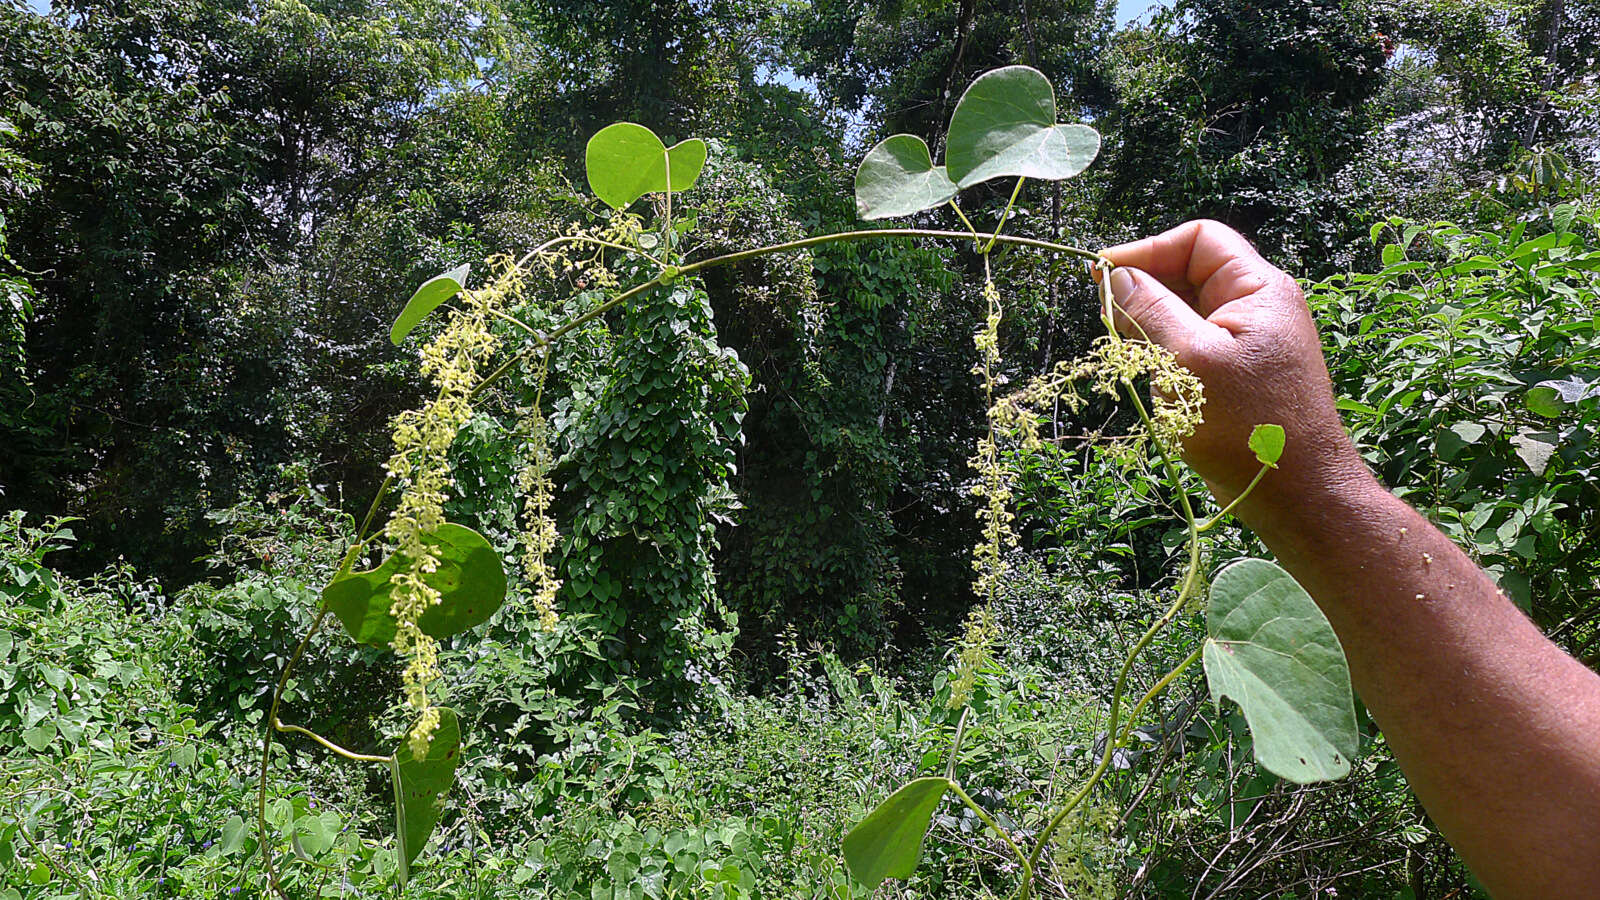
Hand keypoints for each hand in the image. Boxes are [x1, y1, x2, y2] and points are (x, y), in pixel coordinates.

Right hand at [1100, 220, 1370, 523]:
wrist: (1299, 495)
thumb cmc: (1248, 426)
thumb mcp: (1188, 360)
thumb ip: (1150, 310)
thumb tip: (1115, 275)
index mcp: (1258, 289)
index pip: (1198, 240)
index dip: (1148, 250)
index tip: (1104, 276)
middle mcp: (1258, 308)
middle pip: (1188, 275)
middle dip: (1144, 294)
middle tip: (1109, 323)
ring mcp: (1249, 342)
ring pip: (1185, 314)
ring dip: (1151, 330)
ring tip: (1132, 358)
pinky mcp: (1239, 375)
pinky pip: (1193, 348)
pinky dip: (1166, 357)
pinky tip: (1153, 383)